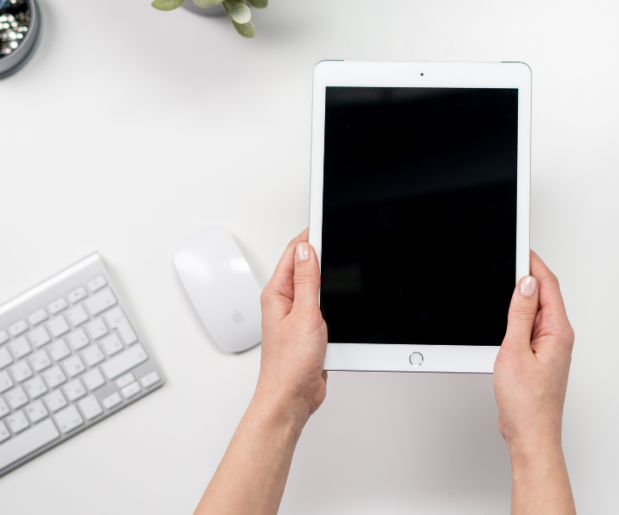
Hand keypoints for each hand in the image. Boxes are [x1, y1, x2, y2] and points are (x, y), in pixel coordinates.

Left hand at [194, 231, 327, 514]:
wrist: (291, 398)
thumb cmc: (289, 365)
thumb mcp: (304, 315)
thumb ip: (307, 280)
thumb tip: (307, 249)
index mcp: (277, 294)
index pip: (294, 253)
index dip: (311, 236)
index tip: (325, 220)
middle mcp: (284, 302)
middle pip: (305, 265)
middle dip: (320, 250)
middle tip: (337, 233)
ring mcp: (297, 315)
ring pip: (315, 285)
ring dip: (328, 275)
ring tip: (339, 256)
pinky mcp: (309, 329)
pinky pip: (321, 305)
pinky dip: (332, 297)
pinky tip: (341, 295)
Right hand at [494, 252, 575, 514]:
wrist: (530, 434)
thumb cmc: (527, 403)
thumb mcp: (516, 350)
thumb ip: (520, 315)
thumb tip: (525, 284)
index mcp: (558, 331)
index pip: (548, 285)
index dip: (533, 263)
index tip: (520, 248)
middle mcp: (558, 337)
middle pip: (544, 294)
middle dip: (527, 275)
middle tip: (508, 259)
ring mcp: (550, 347)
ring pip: (537, 311)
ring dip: (522, 296)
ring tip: (504, 283)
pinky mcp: (540, 357)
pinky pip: (531, 327)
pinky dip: (518, 316)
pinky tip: (506, 316)